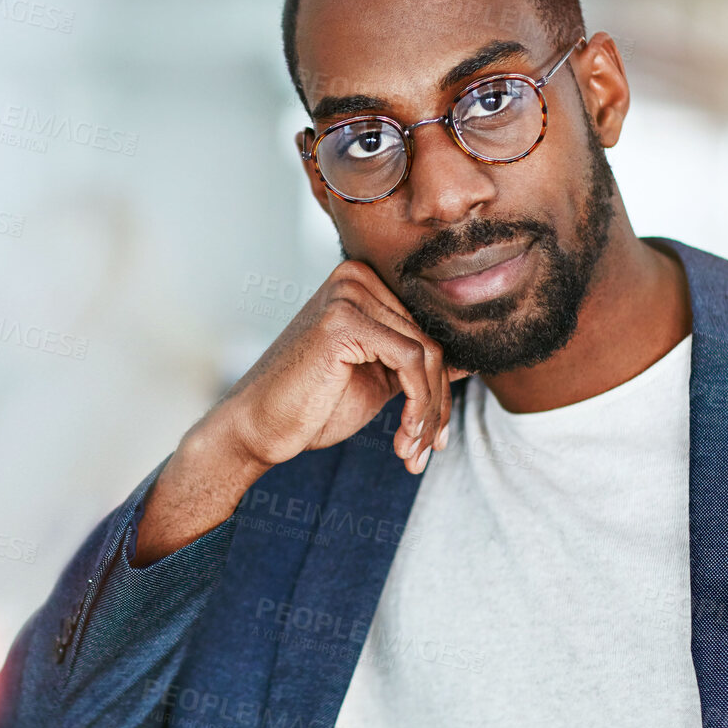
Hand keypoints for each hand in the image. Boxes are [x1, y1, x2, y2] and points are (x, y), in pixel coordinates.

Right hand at [132, 260, 467, 563]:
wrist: (256, 429)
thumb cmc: (310, 405)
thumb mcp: (377, 380)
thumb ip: (416, 364)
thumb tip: (471, 360)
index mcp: (361, 283)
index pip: (427, 330)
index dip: (441, 388)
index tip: (436, 435)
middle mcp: (354, 276)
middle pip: (432, 341)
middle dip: (437, 405)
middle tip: (427, 450)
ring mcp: (347, 294)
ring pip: (428, 354)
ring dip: (429, 412)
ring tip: (413, 450)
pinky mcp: (343, 321)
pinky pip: (412, 360)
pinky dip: (418, 404)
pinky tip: (403, 437)